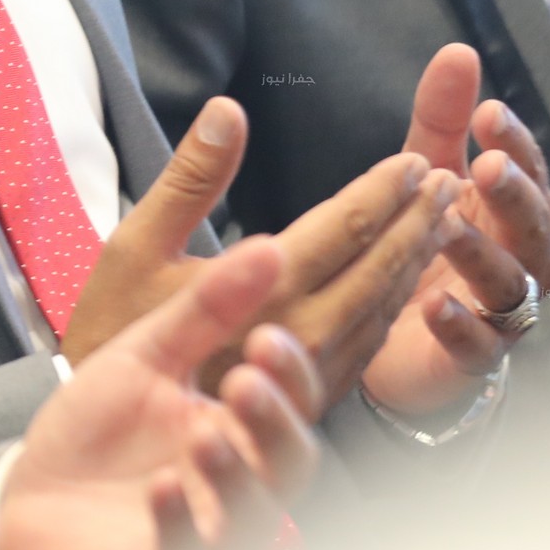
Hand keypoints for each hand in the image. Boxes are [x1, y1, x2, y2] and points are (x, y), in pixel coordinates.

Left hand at [0, 236, 333, 549]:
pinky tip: (161, 489)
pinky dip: (180, 524)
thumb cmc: (95, 429)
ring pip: (253, 519)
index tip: (264, 337)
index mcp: (237, 427)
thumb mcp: (143, 353)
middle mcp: (236, 483)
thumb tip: (269, 246)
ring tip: (204, 437)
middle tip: (245, 383)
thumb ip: (205, 309)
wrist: (25, 496)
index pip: (293, 402)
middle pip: (290, 465)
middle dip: (275, 424)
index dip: (290, 373)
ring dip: (235, 478)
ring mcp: (205, 534)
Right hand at [62, 98, 453, 412]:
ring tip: (440, 220)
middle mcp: (296, 335)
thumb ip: (189, 178)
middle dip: (418, 219)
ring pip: (382, 309)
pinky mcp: (305, 399)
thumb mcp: (134, 247)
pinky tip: (403, 283)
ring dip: (417, 260)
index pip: (345, 227)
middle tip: (449, 178)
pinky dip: (394, 306)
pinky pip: (367, 347)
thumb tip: (228, 110)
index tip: (416, 159)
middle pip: (380, 267)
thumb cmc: (110, 330)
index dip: (385, 189)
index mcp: (259, 291)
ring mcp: (306, 374)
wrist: (100, 439)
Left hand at [363, 45, 549, 415]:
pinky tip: (433, 305)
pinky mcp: (474, 357)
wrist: (404, 337)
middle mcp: (521, 258)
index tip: (488, 112)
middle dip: (515, 193)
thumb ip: (443, 118)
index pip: (528, 170)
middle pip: (533, 225)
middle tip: (488, 166)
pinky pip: (478, 346)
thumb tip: (459, 49)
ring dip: (482, 253)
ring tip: (450, 227)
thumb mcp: (429, 171)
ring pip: (509, 282)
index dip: (515, 143)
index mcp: (513, 209)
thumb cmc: (429, 240)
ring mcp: (503, 311)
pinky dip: (459, 326)